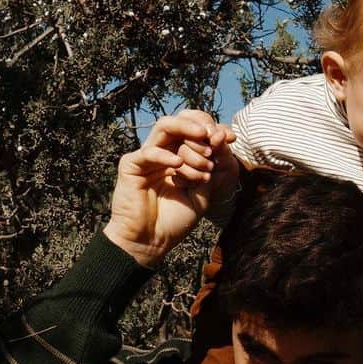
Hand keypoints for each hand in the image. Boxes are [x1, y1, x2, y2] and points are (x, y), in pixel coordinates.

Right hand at [103, 111, 235, 267]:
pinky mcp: (131, 165)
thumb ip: (212, 166)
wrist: (152, 242)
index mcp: (182, 155)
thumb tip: (221, 139)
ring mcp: (148, 157)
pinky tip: (177, 166)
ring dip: (187, 132)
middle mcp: (165, 151)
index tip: (231, 138)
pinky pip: (149, 151)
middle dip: (203, 128)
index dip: (214, 129)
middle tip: (215, 143)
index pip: (197, 130)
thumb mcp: (204, 192)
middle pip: (182, 121)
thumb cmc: (176, 220)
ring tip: (204, 148)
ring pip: (165, 127)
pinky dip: (166, 155)